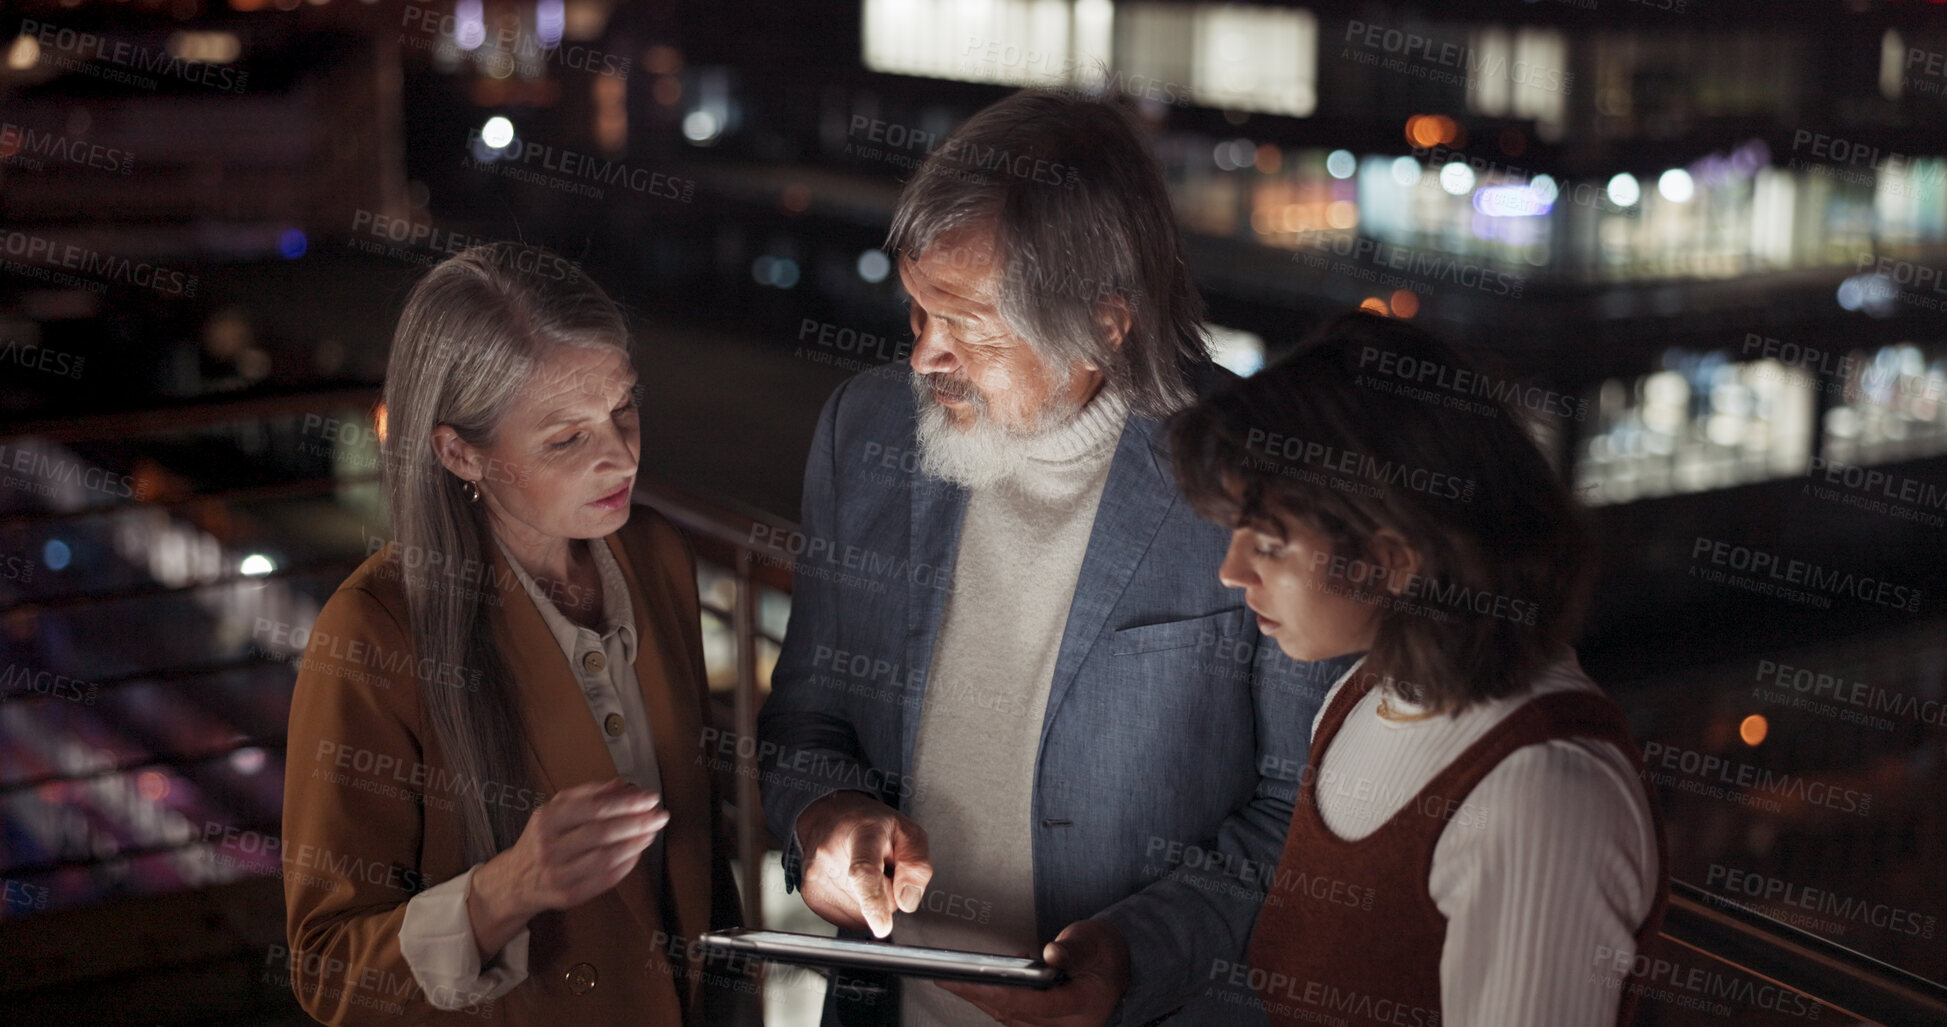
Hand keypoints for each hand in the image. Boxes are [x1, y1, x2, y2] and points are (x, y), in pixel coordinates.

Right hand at [467, 778, 665, 955]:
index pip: (594, 808)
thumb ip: (589, 793)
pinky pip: (606, 879)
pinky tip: (636, 852)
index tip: (650, 798)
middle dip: (638, 823)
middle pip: (603, 833)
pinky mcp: (569, 896)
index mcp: (547, 819)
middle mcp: (550, 847)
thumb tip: (623, 784)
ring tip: (651, 833)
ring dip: (636, 844)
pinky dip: (627, 864)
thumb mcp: (557, 808)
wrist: (516, 880)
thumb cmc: (543, 837)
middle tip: (660, 816)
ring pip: (607, 858)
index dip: (627, 803)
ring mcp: (558, 874)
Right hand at [793, 789, 930, 936]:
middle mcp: (830, 854)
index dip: (874, 902)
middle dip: (886, 890)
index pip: (865, 871)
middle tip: (880, 865)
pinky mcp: (810, 896)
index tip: (881, 927)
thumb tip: (907, 902)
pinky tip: (850, 883)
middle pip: (873, 899)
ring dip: (870, 899)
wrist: (830, 817)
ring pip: (861, 914)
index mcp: (861, 834)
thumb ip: (916, 865)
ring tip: (863, 871)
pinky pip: (848, 919)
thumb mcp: (908, 832)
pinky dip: (857, 907)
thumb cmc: (871, 825)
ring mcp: (816, 877)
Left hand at [936, 919, 1130, 1026]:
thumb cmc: (1106, 953)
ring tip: (953, 981)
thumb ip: (1074, 949)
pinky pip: (1015, 1019)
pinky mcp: (1047, 1026)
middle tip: (947, 979)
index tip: (977, 981)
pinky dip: (995, 1003)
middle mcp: (1071, 1025)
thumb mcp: (1094, 941)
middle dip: (979, 996)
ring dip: (982, 1001)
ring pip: (1012, 1020)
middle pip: (1017, 1015)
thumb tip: (1051, 954)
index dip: (1006, 994)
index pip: (1039, 1005)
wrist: (1120, 968)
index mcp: (1086, 1004)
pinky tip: (980, 986)